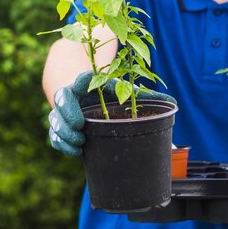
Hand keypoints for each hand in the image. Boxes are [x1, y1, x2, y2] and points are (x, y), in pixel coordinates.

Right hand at [48, 71, 175, 156]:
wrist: (85, 95)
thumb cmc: (110, 92)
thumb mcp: (125, 90)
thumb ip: (145, 97)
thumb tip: (173, 104)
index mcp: (89, 81)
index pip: (82, 77)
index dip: (82, 80)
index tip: (83, 83)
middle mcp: (73, 94)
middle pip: (61, 99)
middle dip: (67, 113)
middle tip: (80, 126)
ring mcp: (63, 110)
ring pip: (55, 119)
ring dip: (63, 132)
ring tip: (79, 143)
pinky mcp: (59, 124)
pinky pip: (53, 134)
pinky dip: (61, 143)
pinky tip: (76, 151)